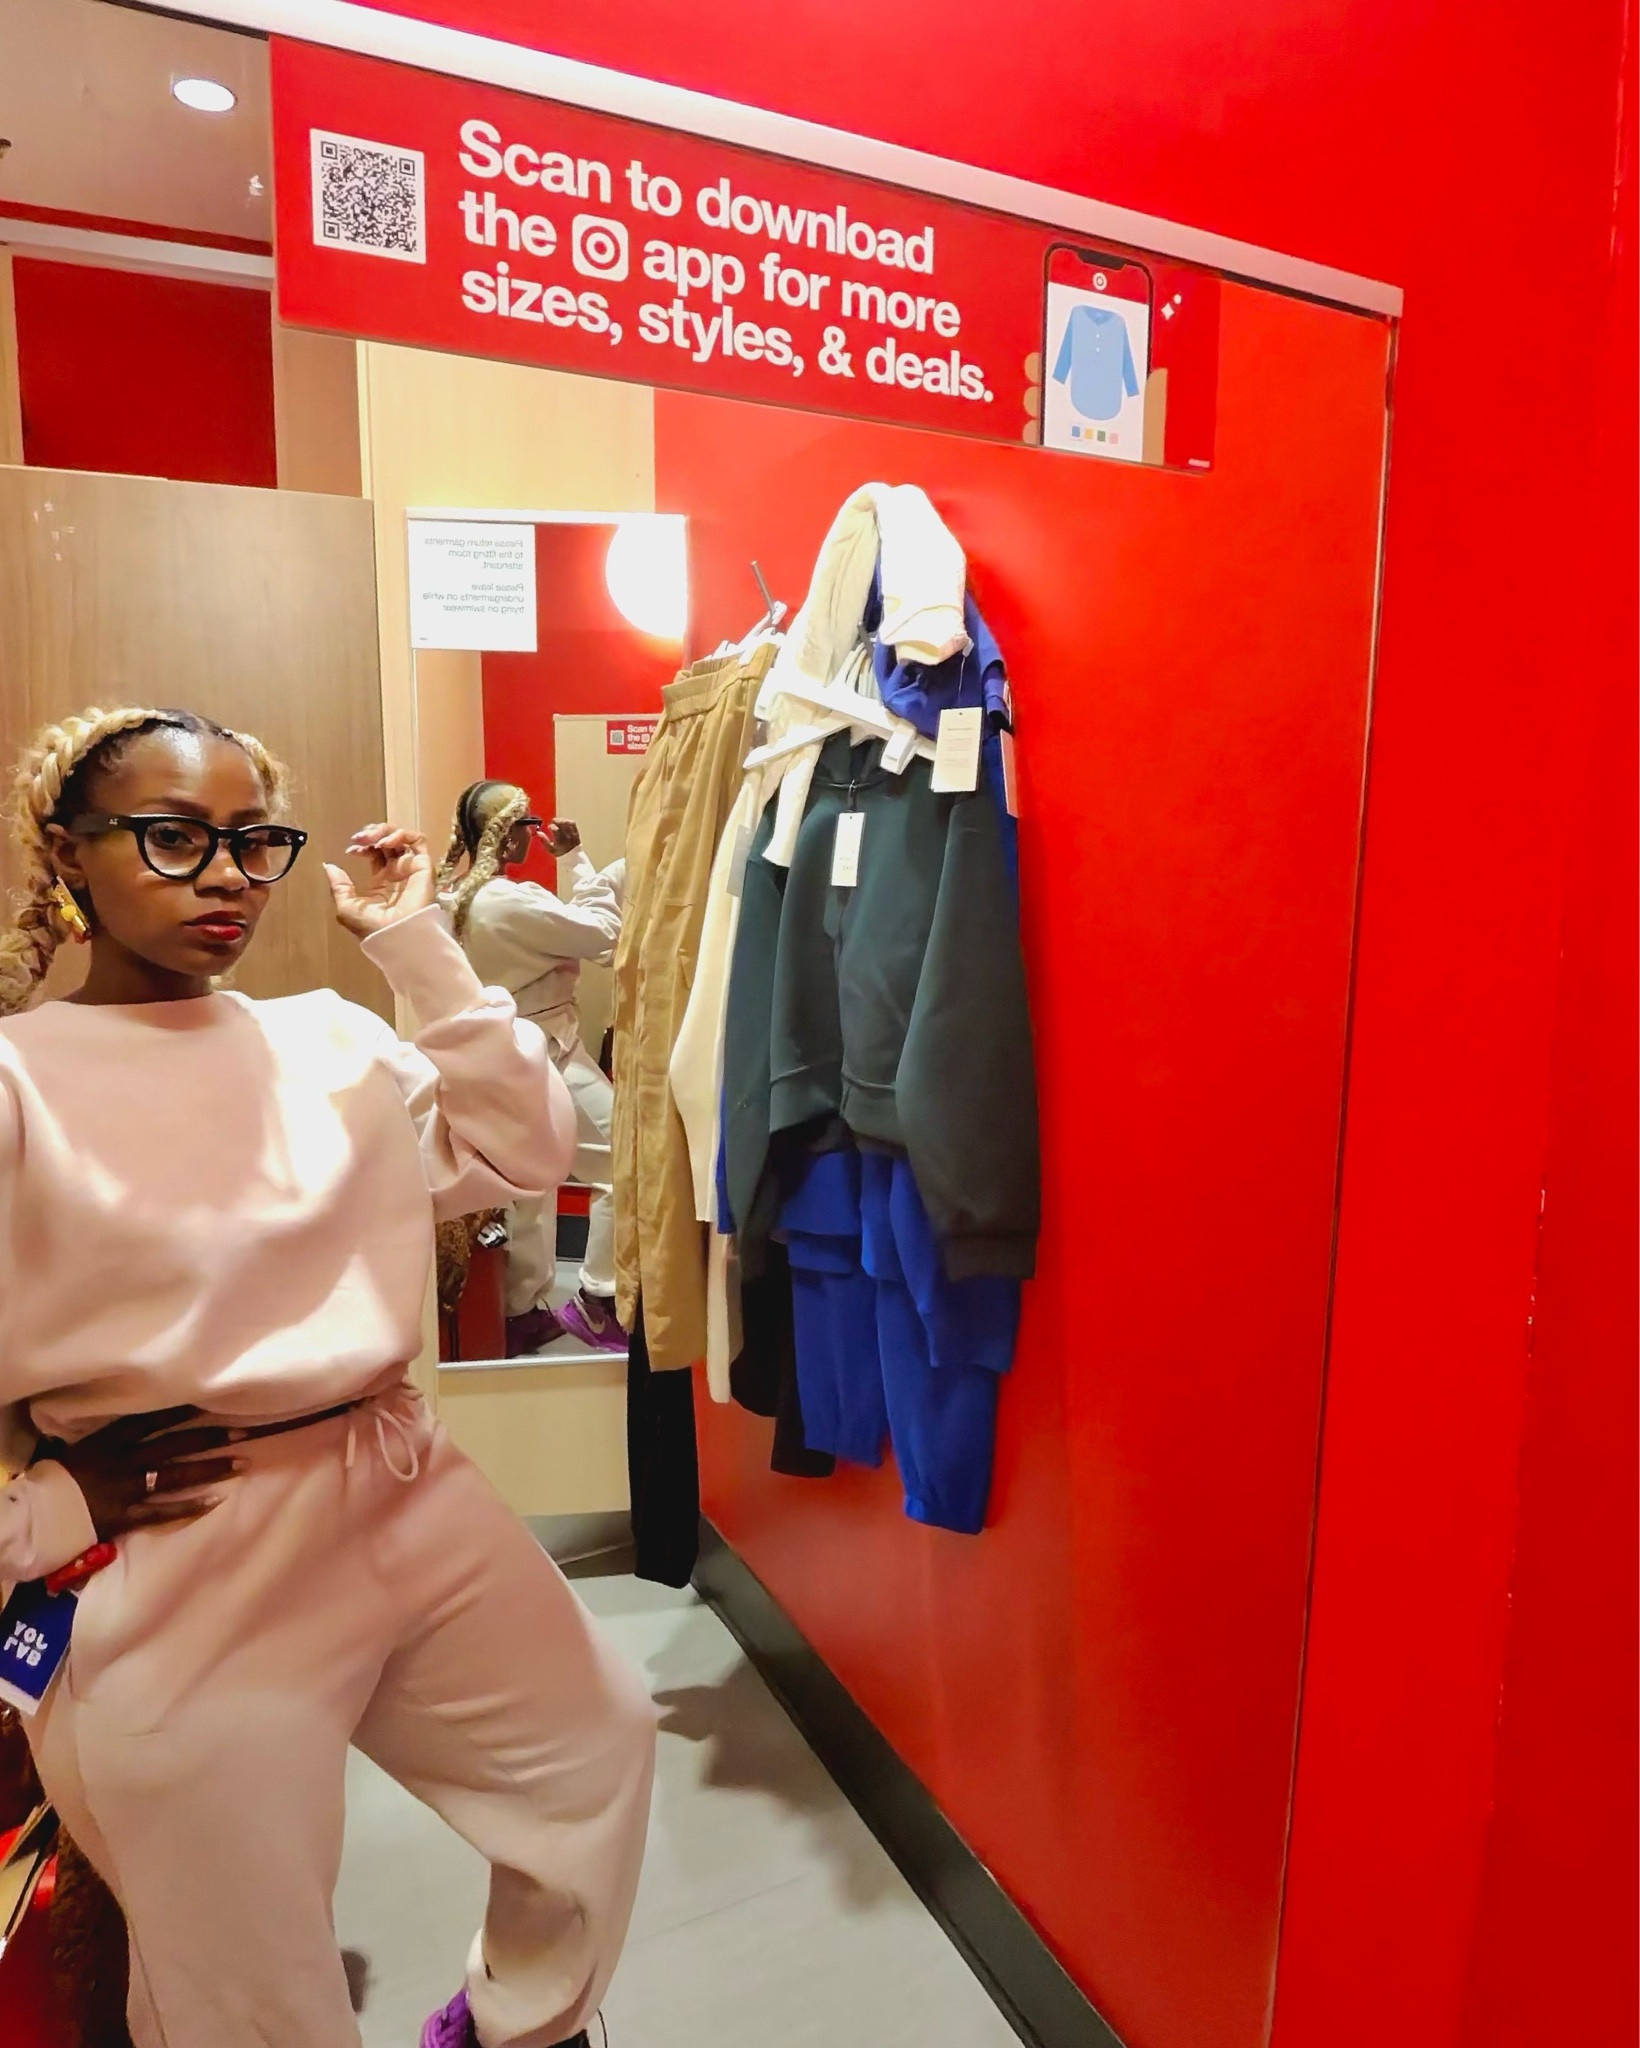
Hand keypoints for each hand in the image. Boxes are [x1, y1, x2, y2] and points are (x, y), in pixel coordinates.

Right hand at [50, 1408, 243, 1543]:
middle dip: (212, 1437)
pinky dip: (189, 1506)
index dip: (186, 1410)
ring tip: (241, 1462)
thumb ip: (112, 1436)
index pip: (155, 1419)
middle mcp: (125, 1460)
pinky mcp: (126, 1514)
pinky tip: (214, 1501)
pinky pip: (163, 1510)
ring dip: (211, 1468)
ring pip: (177, 1474)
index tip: (215, 1401)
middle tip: (245, 1431)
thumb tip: (139, 1423)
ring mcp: (128, 1488)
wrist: (37, 1512)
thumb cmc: (59, 1477)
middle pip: (176, 1444)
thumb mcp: (84, 1447)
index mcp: (113, 1440)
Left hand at [324, 825, 437, 938]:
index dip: (363, 846)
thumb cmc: (374, 929)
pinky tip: (386, 842)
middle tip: (359, 838)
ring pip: (402, 837)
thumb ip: (338, 886)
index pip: (375, 854)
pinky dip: (401, 835)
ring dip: (384, 831)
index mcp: (382, 882)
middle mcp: (397, 873)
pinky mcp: (423, 867)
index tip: (352, 850)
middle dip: (372, 834)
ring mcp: (410, 869)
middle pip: (388, 841)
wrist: (397, 938)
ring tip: (372, 838)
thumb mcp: (346, 908)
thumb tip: (329, 866)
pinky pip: (418, 841)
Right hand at [541, 819, 580, 857]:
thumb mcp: (550, 849)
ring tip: (558, 820)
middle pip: (563, 825)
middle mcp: (567, 838)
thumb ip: (544, 840)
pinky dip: (567, 821)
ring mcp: (573, 835)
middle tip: (553, 821)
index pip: (555, 830)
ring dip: (562, 819)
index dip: (551, 826)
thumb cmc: (560, 852)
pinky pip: (573, 824)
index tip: (549, 827)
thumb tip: (539, 832)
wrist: (572, 857)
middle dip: (556, 820)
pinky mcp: (577, 833)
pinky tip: (563, 822)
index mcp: (560, 842)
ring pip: (568, 823)